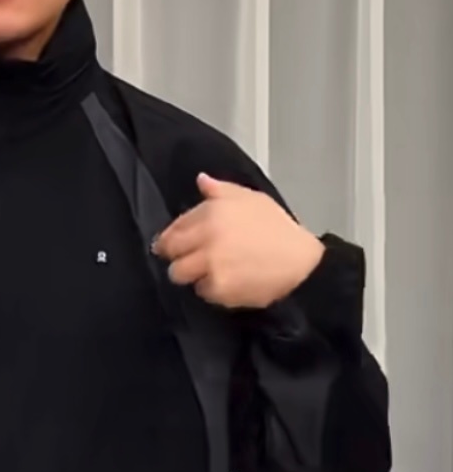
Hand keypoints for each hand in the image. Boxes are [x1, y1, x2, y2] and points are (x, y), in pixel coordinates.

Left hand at [152, 173, 324, 308]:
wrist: (301, 262)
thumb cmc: (276, 227)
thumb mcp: (250, 199)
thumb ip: (221, 190)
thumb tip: (201, 180)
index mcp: (211, 213)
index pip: (173, 228)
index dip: (170, 237)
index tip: (173, 244)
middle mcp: (206, 238)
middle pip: (170, 252)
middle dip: (176, 255)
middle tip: (189, 259)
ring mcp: (210, 265)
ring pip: (180, 274)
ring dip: (190, 274)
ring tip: (206, 272)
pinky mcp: (219, 288)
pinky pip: (201, 291)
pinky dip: (209, 289)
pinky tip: (225, 282)